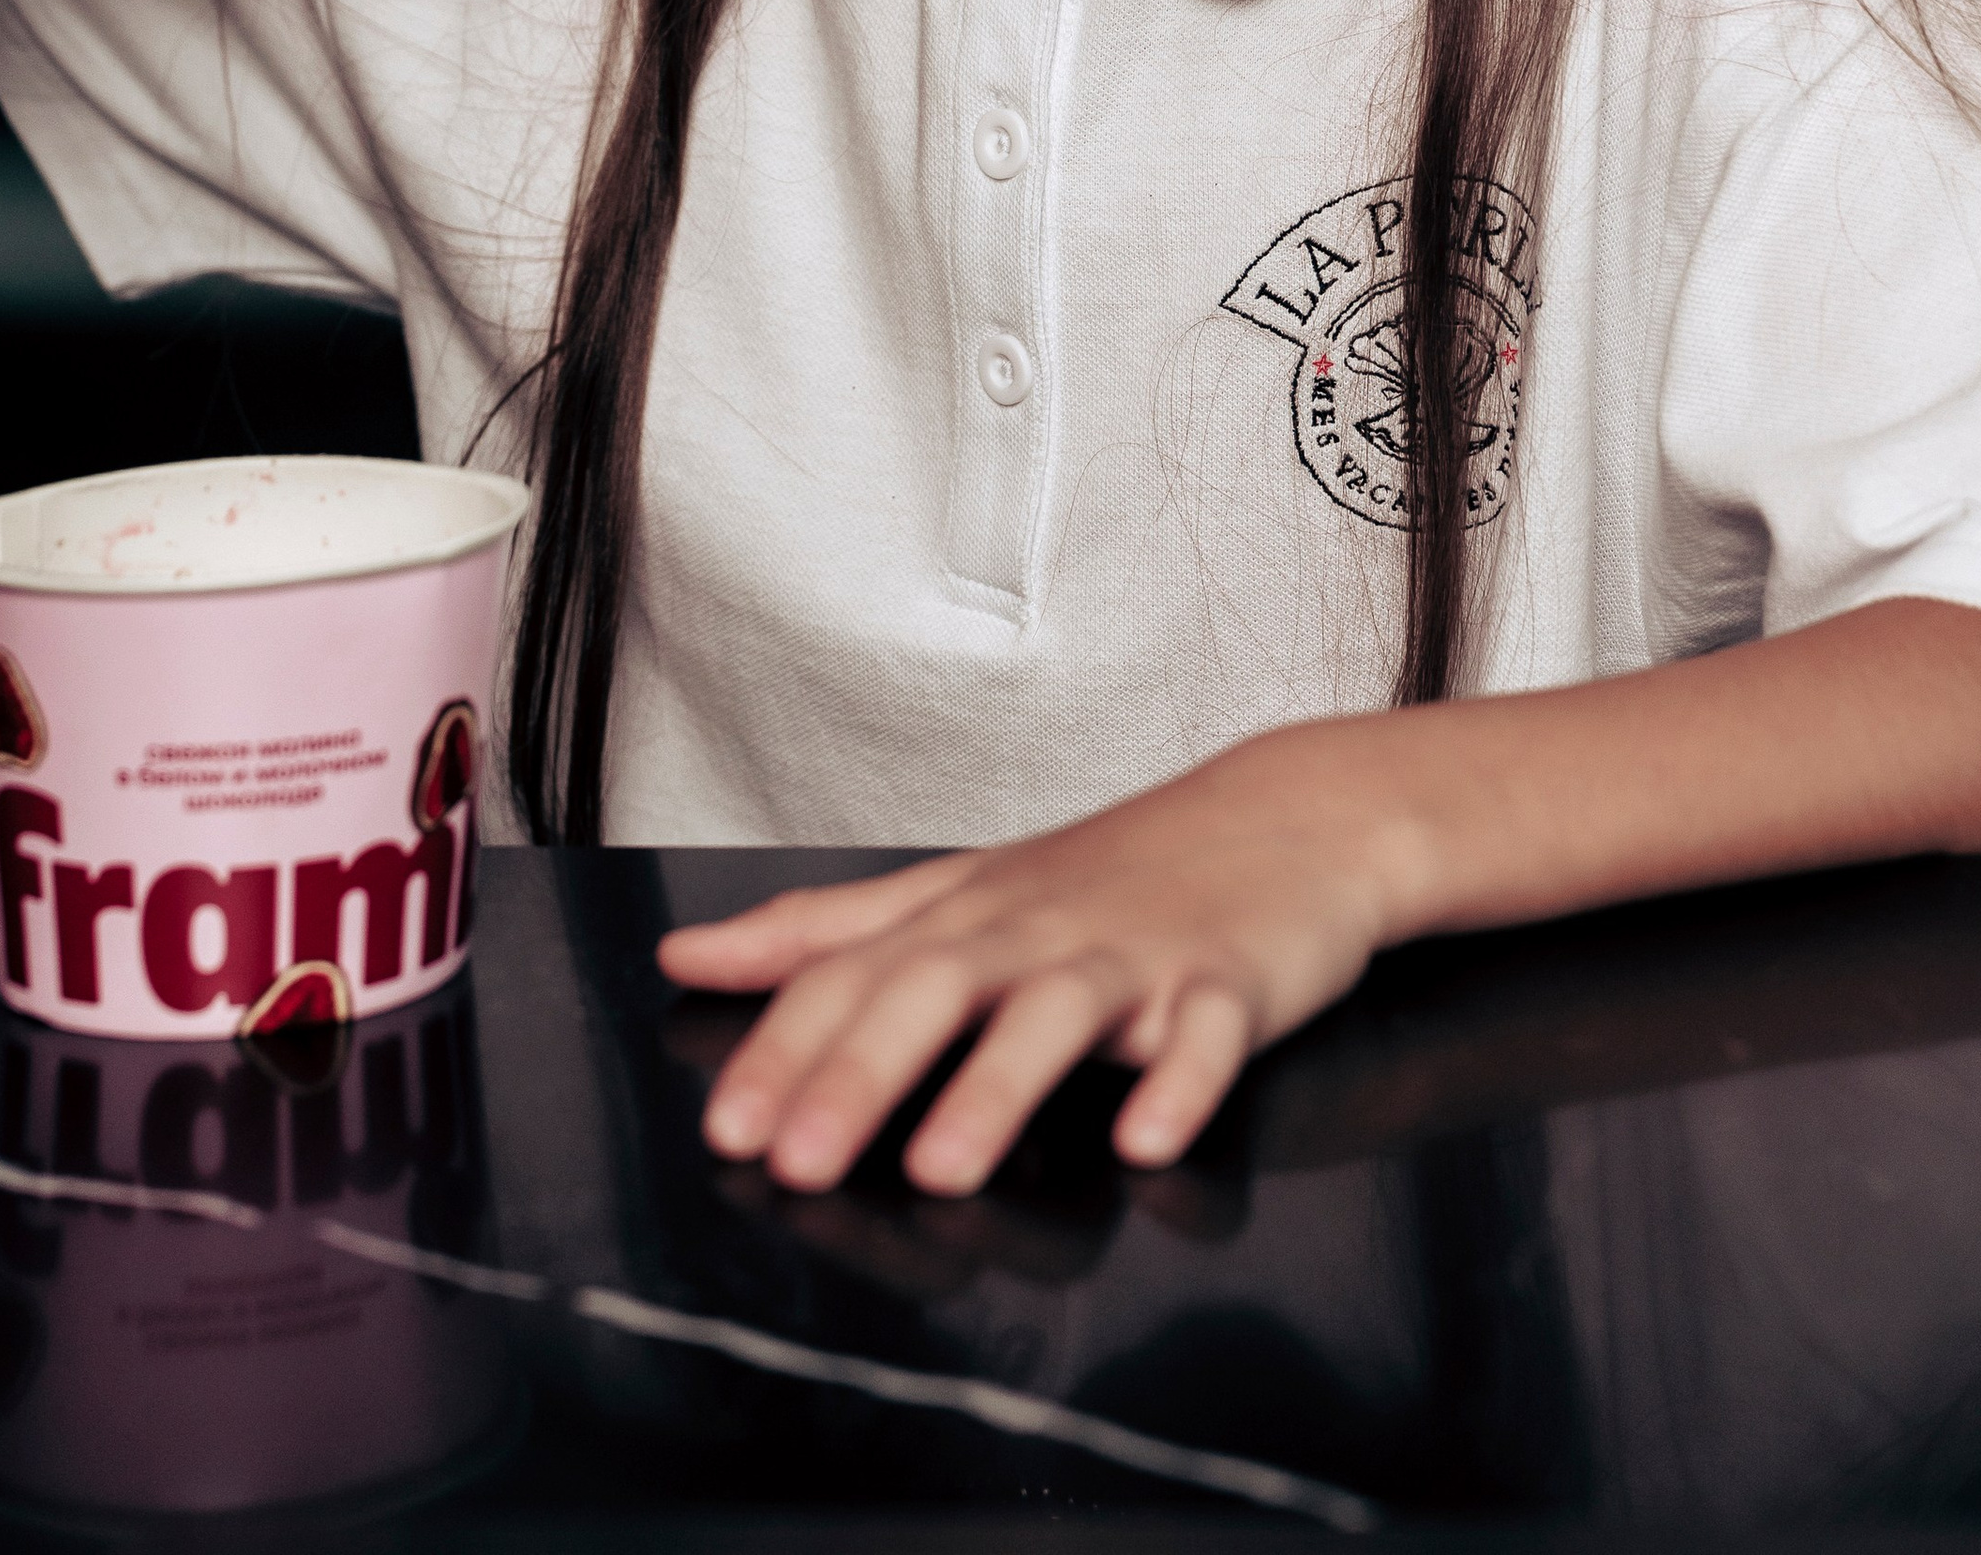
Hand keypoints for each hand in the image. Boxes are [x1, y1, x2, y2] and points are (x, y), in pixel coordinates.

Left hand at [658, 730, 1416, 1197]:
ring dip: (1000, 1086)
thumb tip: (689, 957)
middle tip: (795, 1162)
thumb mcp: (959, 893)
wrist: (1291, 814)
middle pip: (935, 988)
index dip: (786, 1049)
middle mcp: (1038, 929)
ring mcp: (1137, 954)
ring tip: (946, 1168)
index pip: (854, 975)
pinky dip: (1181, 1085)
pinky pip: (1208, 1034)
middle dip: (861, 1075)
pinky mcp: (1231, 981)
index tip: (725, 1128)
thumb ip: (825, 932)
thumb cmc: (1114, 872)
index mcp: (967, 916)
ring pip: (1060, 1012)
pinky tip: (1148, 1140)